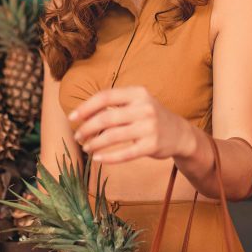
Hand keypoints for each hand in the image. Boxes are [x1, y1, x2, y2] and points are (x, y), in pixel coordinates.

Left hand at [69, 85, 192, 163]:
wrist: (179, 133)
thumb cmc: (150, 117)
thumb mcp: (137, 102)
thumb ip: (115, 104)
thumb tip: (82, 113)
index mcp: (138, 93)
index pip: (105, 97)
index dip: (86, 107)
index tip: (72, 117)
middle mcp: (144, 108)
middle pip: (106, 118)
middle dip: (87, 128)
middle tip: (77, 136)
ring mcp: (149, 127)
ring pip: (113, 137)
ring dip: (95, 143)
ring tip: (86, 147)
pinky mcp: (152, 146)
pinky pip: (125, 154)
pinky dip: (108, 157)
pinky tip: (97, 158)